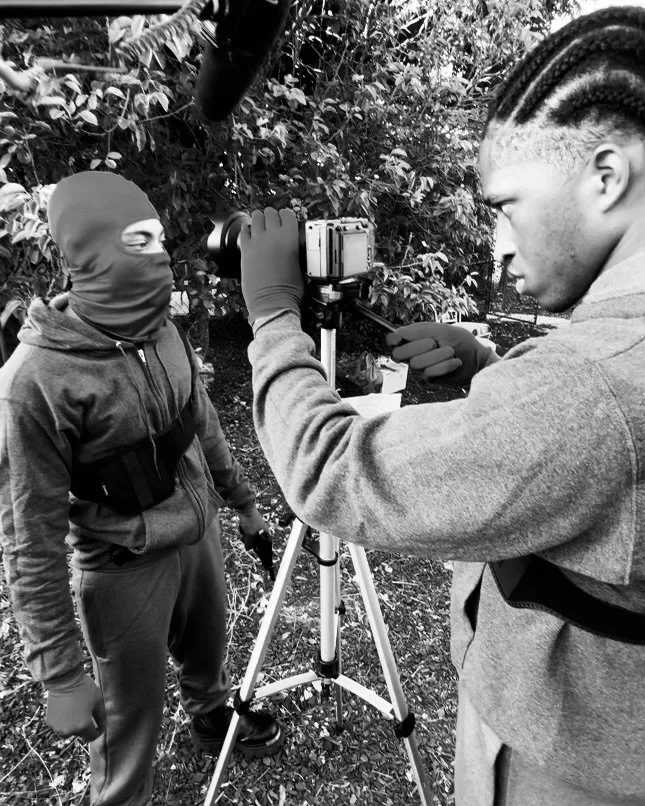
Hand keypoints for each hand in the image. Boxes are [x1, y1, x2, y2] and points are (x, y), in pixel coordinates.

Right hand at [45, 671, 105, 740]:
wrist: (63, 679)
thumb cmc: (83, 688)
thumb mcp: (99, 701)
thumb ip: (102, 717)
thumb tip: (103, 728)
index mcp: (83, 726)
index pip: (93, 736)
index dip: (98, 730)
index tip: (99, 722)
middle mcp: (69, 730)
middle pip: (81, 733)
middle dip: (86, 724)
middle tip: (86, 709)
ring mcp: (58, 727)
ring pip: (70, 730)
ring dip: (74, 724)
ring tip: (76, 708)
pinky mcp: (50, 722)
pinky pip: (60, 725)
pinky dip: (64, 720)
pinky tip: (67, 708)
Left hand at [238, 505, 273, 579]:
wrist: (244, 507)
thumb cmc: (249, 520)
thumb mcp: (250, 535)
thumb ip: (250, 544)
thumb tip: (248, 548)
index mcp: (266, 535)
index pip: (267, 550)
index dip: (267, 559)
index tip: (269, 568)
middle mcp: (262, 533)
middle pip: (256, 545)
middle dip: (249, 543)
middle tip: (246, 536)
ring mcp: (256, 529)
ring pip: (249, 540)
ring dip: (244, 537)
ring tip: (243, 530)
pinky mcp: (249, 526)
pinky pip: (245, 534)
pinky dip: (242, 532)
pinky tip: (241, 526)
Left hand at [239, 208, 304, 329]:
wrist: (272, 302)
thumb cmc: (289, 290)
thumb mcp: (301, 268)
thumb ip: (295, 251)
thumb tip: (292, 246)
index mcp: (290, 238)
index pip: (287, 215)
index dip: (286, 217)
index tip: (284, 220)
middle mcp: (273, 236)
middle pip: (270, 213)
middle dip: (272, 217)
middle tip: (272, 224)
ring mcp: (257, 241)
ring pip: (256, 217)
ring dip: (259, 220)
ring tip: (261, 227)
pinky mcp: (245, 250)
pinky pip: (244, 231)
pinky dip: (247, 231)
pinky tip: (251, 235)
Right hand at [386, 322, 495, 384]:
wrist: (477, 358)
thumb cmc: (460, 341)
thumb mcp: (440, 329)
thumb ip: (418, 330)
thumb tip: (395, 334)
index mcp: (414, 338)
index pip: (392, 339)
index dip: (393, 339)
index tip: (399, 338)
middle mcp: (413, 353)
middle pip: (399, 353)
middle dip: (418, 346)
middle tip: (435, 343)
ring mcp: (420, 367)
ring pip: (416, 363)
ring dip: (437, 355)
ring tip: (451, 352)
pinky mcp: (429, 379)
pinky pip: (429, 373)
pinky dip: (445, 365)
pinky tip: (455, 362)